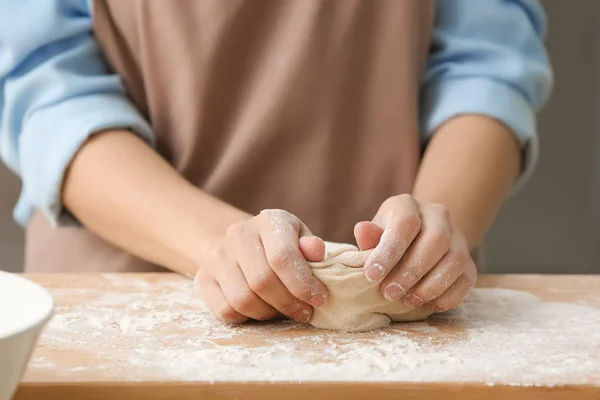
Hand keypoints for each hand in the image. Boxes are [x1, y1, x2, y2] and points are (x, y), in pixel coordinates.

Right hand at [194, 209, 328, 323]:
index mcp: (267, 222)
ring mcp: (217, 257)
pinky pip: (225, 311)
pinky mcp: (203, 278)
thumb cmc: (280, 244)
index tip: (319, 299)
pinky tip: (261, 311)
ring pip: (243, 300)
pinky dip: (247, 318)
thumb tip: (316, 252)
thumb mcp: (300, 238)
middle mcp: (237, 235)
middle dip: (288, 303)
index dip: (303, 284)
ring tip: (283, 311)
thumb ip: (312, 247)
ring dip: (269, 314)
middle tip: (304, 312)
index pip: (283, 257)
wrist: (241, 244)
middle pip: (262, 282)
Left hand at [354, 194, 476, 312]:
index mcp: (408, 205)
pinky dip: (449, 295)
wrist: (416, 242)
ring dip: (430, 285)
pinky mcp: (469, 261)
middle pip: (435, 240)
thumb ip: (369, 238)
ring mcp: (458, 237)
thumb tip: (362, 230)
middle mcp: (437, 215)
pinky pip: (466, 278)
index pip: (405, 222)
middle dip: (411, 271)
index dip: (389, 250)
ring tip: (408, 300)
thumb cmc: (387, 241)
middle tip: (389, 293)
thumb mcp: (374, 237)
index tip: (371, 275)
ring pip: (454, 259)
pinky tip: (429, 305)